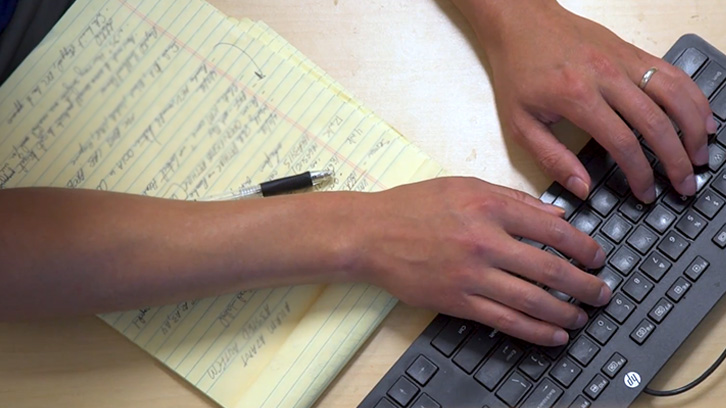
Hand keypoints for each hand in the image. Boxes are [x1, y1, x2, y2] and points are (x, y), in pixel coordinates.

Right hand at [349, 177, 610, 345]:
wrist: (371, 234)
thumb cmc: (414, 206)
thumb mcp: (465, 186)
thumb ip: (514, 198)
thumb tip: (557, 214)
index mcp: (489, 208)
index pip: (552, 230)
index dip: (583, 247)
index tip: (597, 257)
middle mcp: (484, 243)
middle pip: (550, 270)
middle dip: (585, 286)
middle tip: (602, 293)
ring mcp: (471, 276)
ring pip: (532, 301)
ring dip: (566, 312)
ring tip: (584, 317)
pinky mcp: (458, 302)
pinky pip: (505, 322)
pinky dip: (535, 331)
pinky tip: (554, 334)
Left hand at [459, 1, 714, 201]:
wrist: (520, 21)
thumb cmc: (517, 70)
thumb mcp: (519, 123)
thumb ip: (551, 159)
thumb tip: (582, 188)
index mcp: (576, 97)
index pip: (622, 143)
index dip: (640, 173)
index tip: (646, 193)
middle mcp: (605, 76)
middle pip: (656, 122)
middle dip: (676, 158)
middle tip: (685, 183)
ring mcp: (622, 59)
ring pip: (674, 94)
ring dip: (694, 127)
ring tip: (702, 154)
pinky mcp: (631, 50)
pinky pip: (671, 72)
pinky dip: (693, 96)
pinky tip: (702, 117)